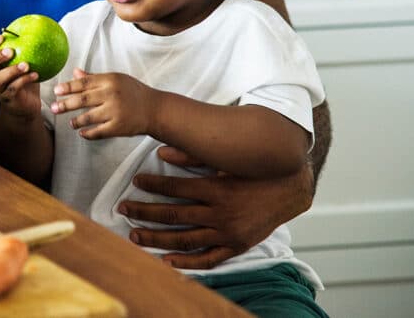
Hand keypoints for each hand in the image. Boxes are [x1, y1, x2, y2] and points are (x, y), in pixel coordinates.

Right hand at [0, 34, 40, 118]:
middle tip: (10, 51)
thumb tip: (36, 26)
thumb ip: (24, 48)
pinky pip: (13, 89)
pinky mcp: (8, 99)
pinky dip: (24, 81)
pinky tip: (35, 75)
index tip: (1, 37)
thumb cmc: (24, 79)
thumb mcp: (23, 61)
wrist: (25, 105)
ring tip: (26, 65)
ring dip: (11, 71)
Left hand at [50, 70, 156, 138]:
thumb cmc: (133, 92)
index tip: (56, 90)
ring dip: (76, 121)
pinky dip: (88, 133)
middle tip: (53, 108)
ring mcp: (115, 111)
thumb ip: (94, 77)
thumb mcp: (116, 79)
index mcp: (110, 80)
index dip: (68, 87)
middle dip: (65, 104)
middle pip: (82, 99)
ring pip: (88, 117)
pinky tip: (82, 133)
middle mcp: (112, 95)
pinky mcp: (119, 127)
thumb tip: (75, 72)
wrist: (155, 109)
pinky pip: (98, 132)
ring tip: (71, 123)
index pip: (84, 83)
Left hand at [120, 146, 313, 269]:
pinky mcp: (237, 246)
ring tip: (134, 235)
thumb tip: (162, 150)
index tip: (135, 181)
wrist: (291, 188)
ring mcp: (228, 233)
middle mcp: (221, 213)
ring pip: (185, 239)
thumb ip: (194, 155)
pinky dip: (187, 262)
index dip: (153, 184)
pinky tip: (166, 260)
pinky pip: (208, 259)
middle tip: (123, 209)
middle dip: (144, 212)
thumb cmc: (255, 170)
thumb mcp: (226, 159)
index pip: (176, 188)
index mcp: (217, 189)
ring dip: (156, 238)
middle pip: (174, 215)